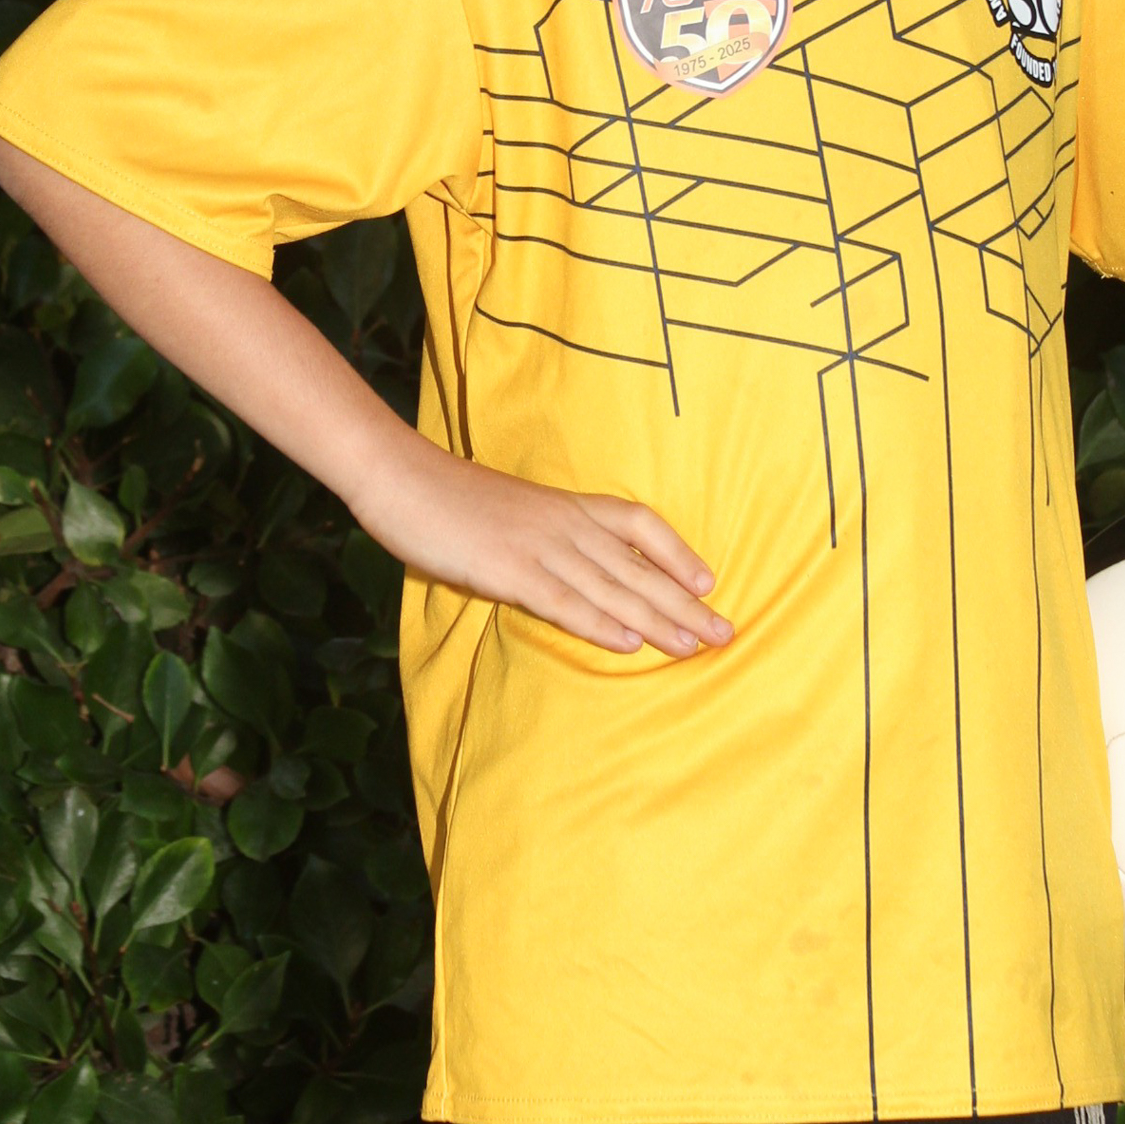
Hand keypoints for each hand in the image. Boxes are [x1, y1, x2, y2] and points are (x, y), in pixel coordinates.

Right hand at [353, 435, 733, 660]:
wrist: (399, 476)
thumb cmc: (448, 496)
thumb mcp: (510, 511)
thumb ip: (542, 537)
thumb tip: (567, 566)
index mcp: (564, 504)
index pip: (639, 523)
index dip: (677, 553)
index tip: (709, 583)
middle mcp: (563, 523)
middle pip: (638, 565)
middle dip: (684, 603)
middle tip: (725, 634)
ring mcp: (537, 546)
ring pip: (611, 588)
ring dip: (657, 621)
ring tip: (694, 647)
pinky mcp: (506, 569)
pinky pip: (563, 600)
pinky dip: (599, 623)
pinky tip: (629, 643)